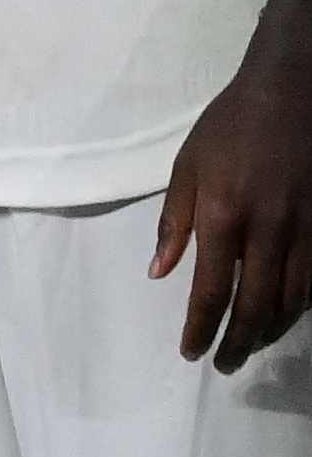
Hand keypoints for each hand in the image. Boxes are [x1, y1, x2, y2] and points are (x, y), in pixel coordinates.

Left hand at [155, 35, 311, 368]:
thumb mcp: (187, 166)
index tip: (190, 353)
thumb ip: (174, 223)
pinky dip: (302, 306)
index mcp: (224, 215)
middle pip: (257, 306)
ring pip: (295, 301)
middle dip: (239, 342)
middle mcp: (269, 231)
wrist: (293, 93)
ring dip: (273, 331)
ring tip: (253, 345)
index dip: (201, 328)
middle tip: (224, 363)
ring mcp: (307, 230)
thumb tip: (159, 273)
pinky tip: (287, 314)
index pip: (211, 290)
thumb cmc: (230, 127)